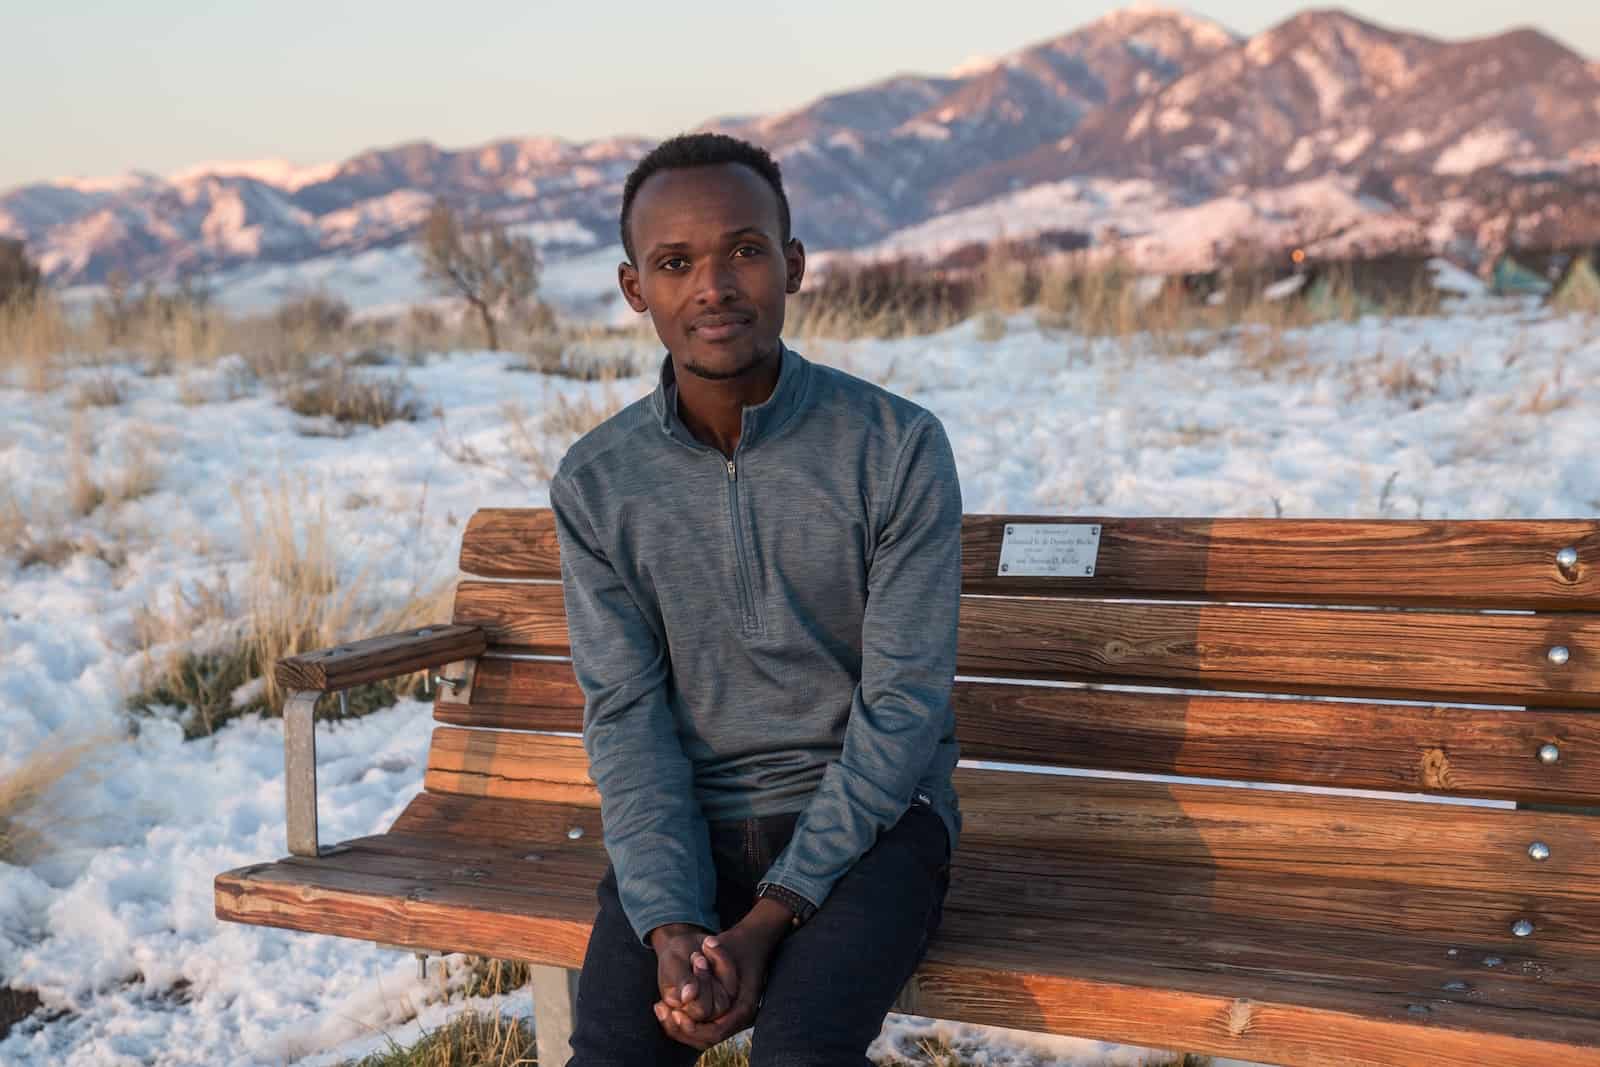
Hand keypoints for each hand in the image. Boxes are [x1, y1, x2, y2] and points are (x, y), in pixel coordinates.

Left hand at [654, 897, 792, 1049]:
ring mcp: (733, 1016)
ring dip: (680, 1027)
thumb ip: (698, 980)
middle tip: (663, 1011)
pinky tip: (667, 1008)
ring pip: (703, 1036)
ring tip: (661, 1009)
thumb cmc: (735, 943)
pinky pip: (702, 1026)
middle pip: (707, 1039)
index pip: (715, 1032)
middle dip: (682, 1029)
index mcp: (744, 1007)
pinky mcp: (725, 1012)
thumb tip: (686, 996)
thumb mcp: (718, 953)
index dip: (693, 1028)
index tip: (674, 1013)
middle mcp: (741, 1017)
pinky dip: (685, 1020)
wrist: (751, 938)